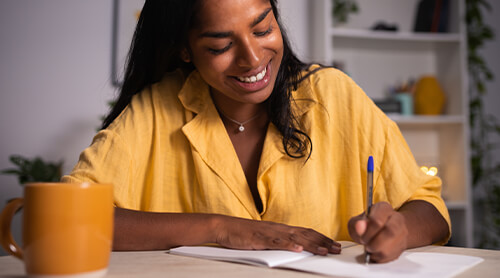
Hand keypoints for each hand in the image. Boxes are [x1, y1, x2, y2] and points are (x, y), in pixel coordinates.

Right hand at [214, 215, 340, 254]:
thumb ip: (280, 242)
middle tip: (336, 249)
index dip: (321, 237)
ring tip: (324, 250)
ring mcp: (270, 233)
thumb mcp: (266, 238)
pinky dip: (288, 245)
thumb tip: (295, 248)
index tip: (333, 244)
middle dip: (322, 241)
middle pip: (305, 234)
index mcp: (281, 229)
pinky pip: (276, 242)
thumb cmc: (244, 234)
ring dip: (311, 244)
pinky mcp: (260, 238)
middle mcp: (279, 229)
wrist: (225, 227)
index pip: (306, 232)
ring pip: (294, 238)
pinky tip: (297, 248)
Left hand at [348, 202, 407, 262]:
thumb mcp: (356, 222)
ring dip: (378, 252)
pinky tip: (376, 253)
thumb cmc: (366, 225)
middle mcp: (396, 218)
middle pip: (391, 232)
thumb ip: (356, 224)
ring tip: (371, 249)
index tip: (362, 237)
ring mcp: (402, 232)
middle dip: (375, 243)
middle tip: (367, 246)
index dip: (368, 232)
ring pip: (393, 246)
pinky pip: (393, 255)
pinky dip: (382, 258)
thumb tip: (360, 226)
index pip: (378, 220)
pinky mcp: (402, 245)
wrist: (379, 230)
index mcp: (383, 208)